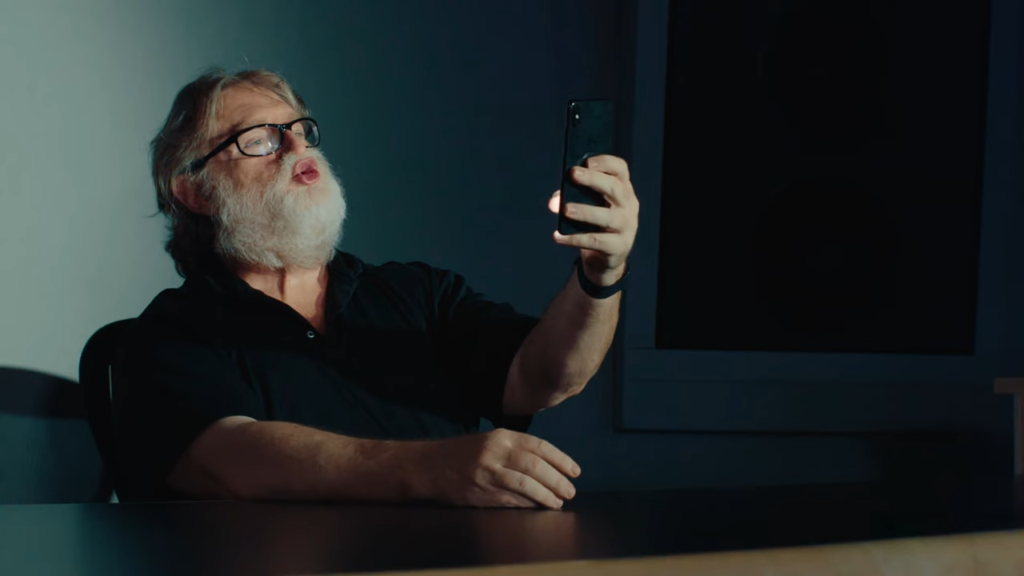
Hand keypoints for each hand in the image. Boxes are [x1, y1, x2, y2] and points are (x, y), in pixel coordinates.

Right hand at [417, 429, 579, 509]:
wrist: (428, 466)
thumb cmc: (463, 452)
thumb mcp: (490, 440)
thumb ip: (516, 449)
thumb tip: (550, 466)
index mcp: (501, 436)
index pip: (539, 446)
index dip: (561, 460)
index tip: (575, 471)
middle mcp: (494, 453)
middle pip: (535, 467)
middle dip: (557, 481)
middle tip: (570, 490)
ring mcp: (486, 474)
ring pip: (525, 486)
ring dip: (546, 496)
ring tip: (558, 502)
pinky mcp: (480, 493)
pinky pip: (511, 500)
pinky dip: (528, 505)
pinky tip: (538, 507)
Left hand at [548, 154, 639, 285]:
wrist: (604, 259)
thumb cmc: (595, 225)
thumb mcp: (588, 206)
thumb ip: (571, 198)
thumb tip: (555, 201)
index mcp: (623, 190)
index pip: (620, 170)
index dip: (606, 162)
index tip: (587, 161)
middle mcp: (628, 206)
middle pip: (615, 188)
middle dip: (594, 179)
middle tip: (573, 174)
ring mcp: (626, 227)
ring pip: (608, 217)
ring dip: (585, 211)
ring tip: (565, 209)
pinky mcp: (618, 247)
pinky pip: (596, 241)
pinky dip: (575, 238)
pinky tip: (558, 236)